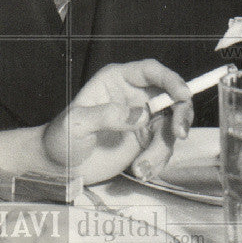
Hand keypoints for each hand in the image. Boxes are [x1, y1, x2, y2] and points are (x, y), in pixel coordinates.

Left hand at [41, 59, 192, 184]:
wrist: (59, 167)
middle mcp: (134, 96)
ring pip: (170, 127)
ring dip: (163, 149)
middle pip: (171, 96)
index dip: (170, 80)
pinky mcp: (145, 142)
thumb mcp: (78, 123)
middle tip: (178, 134)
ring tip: (142, 168)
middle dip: (181, 114)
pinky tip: (141, 171)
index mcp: (116, 80)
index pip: (150, 71)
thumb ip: (108, 115)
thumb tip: (141, 114)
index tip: (183, 95)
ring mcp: (142, 119)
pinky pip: (164, 148)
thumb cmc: (62, 137)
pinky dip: (158, 162)